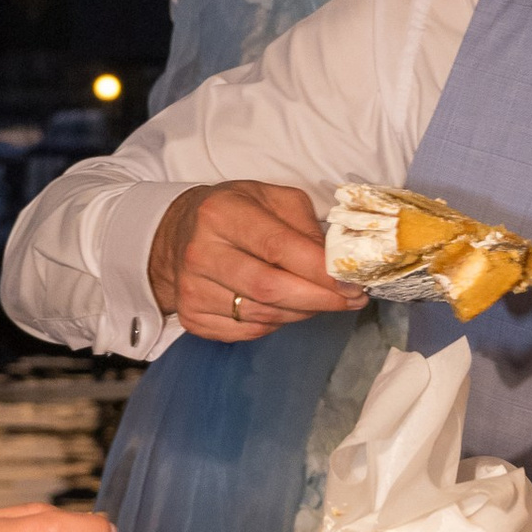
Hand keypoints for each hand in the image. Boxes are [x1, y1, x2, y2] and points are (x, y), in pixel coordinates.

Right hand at [148, 182, 368, 342]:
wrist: (179, 235)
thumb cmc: (236, 213)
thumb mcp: (272, 199)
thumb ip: (306, 227)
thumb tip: (336, 266)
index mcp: (222, 213)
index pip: (279, 247)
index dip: (320, 271)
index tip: (352, 283)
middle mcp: (201, 252)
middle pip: (270, 288)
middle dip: (320, 299)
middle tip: (351, 300)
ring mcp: (192, 288)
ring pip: (263, 314)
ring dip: (301, 311)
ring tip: (319, 299)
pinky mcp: (192, 317)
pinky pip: (248, 332)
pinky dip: (276, 323)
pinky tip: (284, 306)